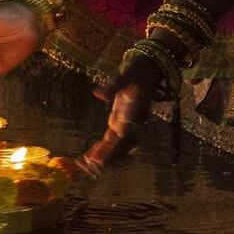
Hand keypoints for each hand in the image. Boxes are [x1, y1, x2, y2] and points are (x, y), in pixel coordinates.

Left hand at [81, 48, 167, 173]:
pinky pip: (110, 139)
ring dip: (102, 156)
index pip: (124, 136)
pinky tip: (90, 155)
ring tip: (85, 164)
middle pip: (120, 146)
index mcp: (135, 113)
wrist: (148, 67)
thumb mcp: (128, 74)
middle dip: (106, 158)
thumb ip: (114, 84)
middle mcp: (132, 122)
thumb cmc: (138, 69)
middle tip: (89, 166)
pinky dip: (101, 148)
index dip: (113, 149)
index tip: (101, 159)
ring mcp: (126, 123)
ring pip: (115, 146)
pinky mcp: (120, 120)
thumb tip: (98, 93)